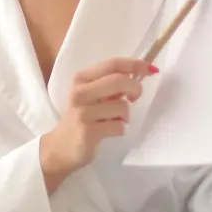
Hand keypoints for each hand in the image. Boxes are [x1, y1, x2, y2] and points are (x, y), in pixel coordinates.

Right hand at [40, 57, 156, 190]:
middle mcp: (79, 92)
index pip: (112, 64)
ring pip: (122, 106)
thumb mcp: (91, 95)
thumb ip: (110, 83)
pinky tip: (110, 130)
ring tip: (115, 119)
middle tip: (135, 97)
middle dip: (135, 88)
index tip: (150, 70)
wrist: (61, 147)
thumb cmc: (82, 117)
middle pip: (119, 81)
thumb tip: (141, 72)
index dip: (135, 64)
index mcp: (81, 78)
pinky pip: (119, 126)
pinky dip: (121, 128)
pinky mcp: (88, 132)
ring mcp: (83, 112)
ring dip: (126, 115)